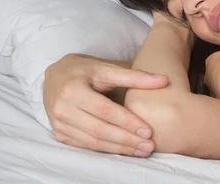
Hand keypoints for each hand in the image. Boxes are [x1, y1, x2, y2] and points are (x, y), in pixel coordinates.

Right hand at [44, 53, 168, 156]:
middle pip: (99, 129)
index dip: (127, 122)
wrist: (55, 75)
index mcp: (73, 89)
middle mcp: (62, 108)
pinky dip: (106, 149)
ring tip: (141, 150)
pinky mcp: (59, 133)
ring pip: (93, 142)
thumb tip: (164, 80)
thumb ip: (135, 76)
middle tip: (149, 146)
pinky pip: (85, 145)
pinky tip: (123, 150)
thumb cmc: (86, 70)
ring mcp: (59, 123)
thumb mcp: (106, 68)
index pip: (105, 110)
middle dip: (126, 140)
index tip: (148, 131)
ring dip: (119, 149)